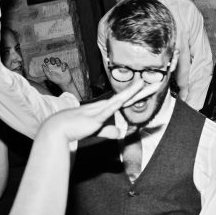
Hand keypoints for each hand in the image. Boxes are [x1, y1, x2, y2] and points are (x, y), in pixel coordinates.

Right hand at [38, 80, 159, 142]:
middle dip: (143, 89)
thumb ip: (109, 131)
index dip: (140, 93)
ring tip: (145, 83)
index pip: (127, 100)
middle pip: (129, 96)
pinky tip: (126, 97)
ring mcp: (101, 110)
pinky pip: (109, 109)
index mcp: (106, 108)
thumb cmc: (76, 128)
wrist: (58, 129)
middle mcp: (105, 106)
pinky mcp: (96, 117)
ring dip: (133, 92)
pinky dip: (117, 103)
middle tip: (158, 81)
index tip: (151, 87)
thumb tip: (120, 133)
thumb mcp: (97, 130)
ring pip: (121, 99)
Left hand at [42, 57, 73, 86]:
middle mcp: (54, 66)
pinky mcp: (65, 67)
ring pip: (58, 59)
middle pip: (52, 59)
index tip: (46, 61)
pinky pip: (64, 63)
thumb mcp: (49, 77)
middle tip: (53, 63)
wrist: (64, 83)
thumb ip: (45, 71)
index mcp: (50, 68)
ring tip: (58, 66)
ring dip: (58, 61)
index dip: (46, 60)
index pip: (47, 61)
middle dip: (52, 59)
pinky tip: (63, 70)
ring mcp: (60, 66)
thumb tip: (42, 65)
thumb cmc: (56, 80)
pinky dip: (63, 66)